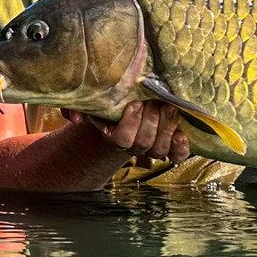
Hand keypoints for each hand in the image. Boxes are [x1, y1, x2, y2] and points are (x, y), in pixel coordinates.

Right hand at [64, 100, 190, 162]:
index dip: (130, 123)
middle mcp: (135, 146)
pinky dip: (180, 146)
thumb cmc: (114, 101)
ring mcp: (153, 149)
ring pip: (159, 149)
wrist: (136, 105)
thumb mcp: (94, 100)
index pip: (122, 139)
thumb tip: (76, 119)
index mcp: (115, 136)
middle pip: (143, 143)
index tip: (134, 103)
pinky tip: (180, 133)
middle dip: (151, 120)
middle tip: (154, 101)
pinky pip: (178, 155)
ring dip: (166, 128)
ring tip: (168, 107)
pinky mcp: (172, 148)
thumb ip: (76, 106)